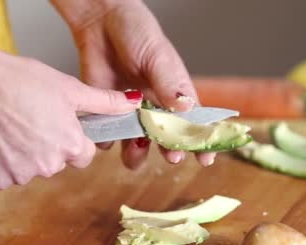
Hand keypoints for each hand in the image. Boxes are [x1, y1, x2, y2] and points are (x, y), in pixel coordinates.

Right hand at [0, 53, 141, 188]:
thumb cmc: (20, 81)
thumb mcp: (68, 88)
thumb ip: (104, 102)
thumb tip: (133, 103)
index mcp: (71, 145)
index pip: (83, 155)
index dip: (72, 139)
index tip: (57, 124)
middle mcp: (49, 165)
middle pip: (56, 162)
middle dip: (47, 146)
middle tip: (29, 119)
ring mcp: (21, 174)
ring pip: (29, 169)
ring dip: (22, 153)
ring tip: (9, 124)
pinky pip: (4, 174)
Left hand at [52, 0, 215, 168]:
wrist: (100, 23)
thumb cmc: (136, 33)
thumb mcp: (158, 57)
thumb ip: (170, 85)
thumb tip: (186, 109)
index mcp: (174, 95)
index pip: (193, 124)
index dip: (200, 142)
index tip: (205, 160)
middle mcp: (155, 108)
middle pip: (166, 140)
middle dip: (170, 151)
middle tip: (171, 156)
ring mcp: (130, 114)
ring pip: (137, 146)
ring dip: (137, 153)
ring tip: (135, 149)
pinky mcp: (106, 113)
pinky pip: (108, 138)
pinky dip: (107, 140)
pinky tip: (107, 132)